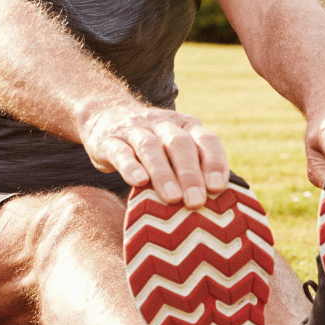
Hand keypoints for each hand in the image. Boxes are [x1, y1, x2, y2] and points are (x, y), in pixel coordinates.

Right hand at [79, 101, 228, 207]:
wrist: (104, 116)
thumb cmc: (151, 147)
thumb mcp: (173, 149)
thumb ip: (194, 169)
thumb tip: (221, 208)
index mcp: (184, 126)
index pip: (205, 139)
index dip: (214, 162)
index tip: (218, 187)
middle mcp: (161, 124)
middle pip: (179, 144)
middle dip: (190, 174)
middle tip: (195, 202)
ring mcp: (134, 130)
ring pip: (150, 147)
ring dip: (163, 173)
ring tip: (172, 198)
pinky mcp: (108, 140)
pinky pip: (120, 151)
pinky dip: (130, 166)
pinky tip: (138, 182)